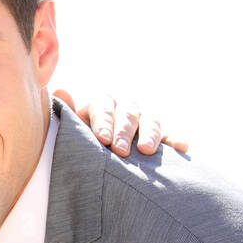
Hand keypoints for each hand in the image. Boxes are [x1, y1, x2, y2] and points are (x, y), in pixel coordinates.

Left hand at [54, 89, 189, 157]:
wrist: (104, 148)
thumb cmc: (85, 137)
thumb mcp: (76, 125)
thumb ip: (70, 112)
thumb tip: (61, 91)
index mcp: (102, 101)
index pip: (103, 107)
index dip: (103, 122)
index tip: (103, 139)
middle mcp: (126, 105)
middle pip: (127, 114)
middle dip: (124, 132)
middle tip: (120, 150)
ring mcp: (146, 117)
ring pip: (151, 120)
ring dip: (150, 134)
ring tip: (146, 150)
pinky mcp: (161, 131)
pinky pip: (170, 133)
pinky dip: (176, 139)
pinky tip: (182, 148)